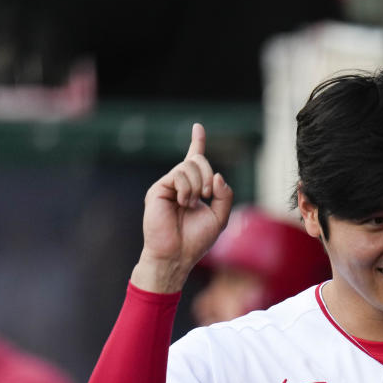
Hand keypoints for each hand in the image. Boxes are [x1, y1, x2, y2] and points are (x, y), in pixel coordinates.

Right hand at [131, 123, 233, 292]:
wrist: (176, 255)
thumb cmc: (196, 240)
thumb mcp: (220, 217)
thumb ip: (224, 195)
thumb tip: (219, 176)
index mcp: (194, 189)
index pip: (195, 161)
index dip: (197, 143)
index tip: (198, 127)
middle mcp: (179, 184)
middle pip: (198, 161)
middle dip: (209, 175)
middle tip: (208, 195)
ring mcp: (168, 186)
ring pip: (189, 166)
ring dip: (199, 185)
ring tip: (192, 204)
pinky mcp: (158, 189)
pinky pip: (178, 174)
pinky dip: (187, 189)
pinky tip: (183, 203)